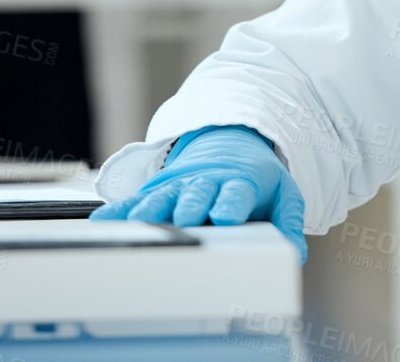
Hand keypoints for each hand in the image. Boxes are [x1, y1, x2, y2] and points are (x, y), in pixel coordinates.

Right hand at [90, 125, 307, 261]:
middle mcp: (206, 184)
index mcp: (239, 183)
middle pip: (197, 195)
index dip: (231, 202)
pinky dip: (120, 211)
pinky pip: (137, 202)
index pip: (236, 193)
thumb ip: (288, 222)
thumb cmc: (256, 179)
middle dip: (190, 207)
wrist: (231, 144)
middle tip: (185, 220)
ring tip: (143, 225)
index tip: (226, 215)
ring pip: (164, 198)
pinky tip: (104, 221)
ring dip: (154, 210)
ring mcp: (180, 186)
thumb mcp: (282, 194)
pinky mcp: (159, 191)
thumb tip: (295, 255)